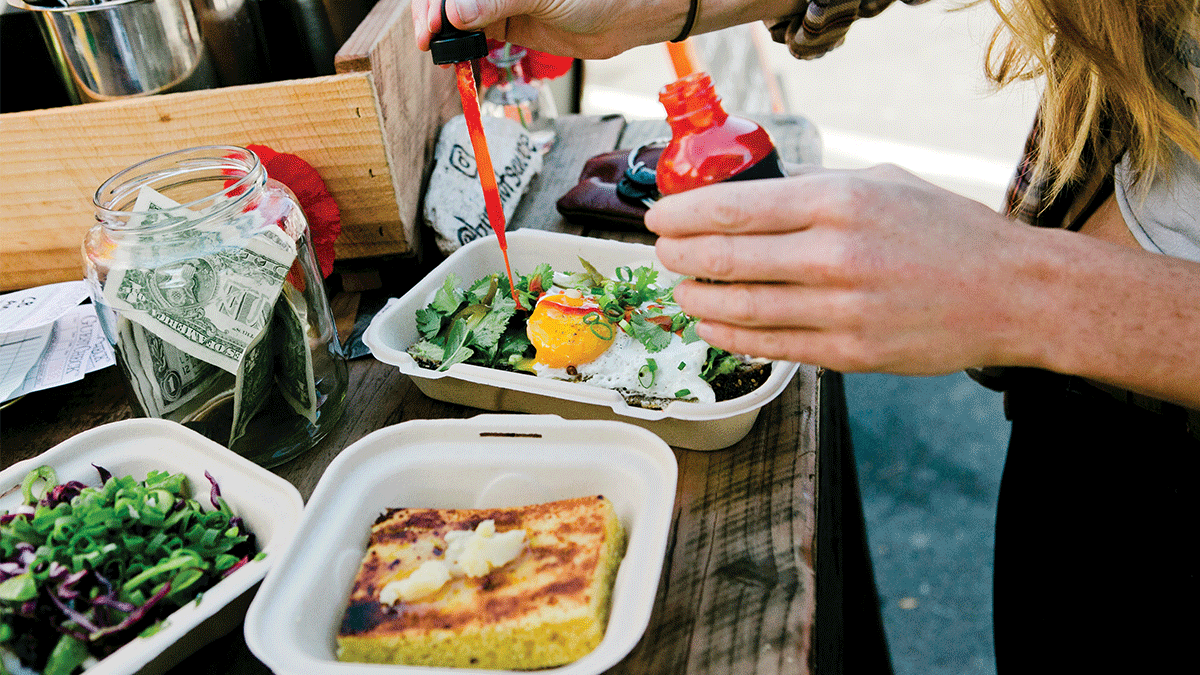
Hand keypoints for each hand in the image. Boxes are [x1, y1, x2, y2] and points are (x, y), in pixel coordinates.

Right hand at [412, 0, 686, 57]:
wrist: (628, 14)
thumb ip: (497, 3)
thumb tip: (456, 14)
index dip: (433, 2)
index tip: (430, 25)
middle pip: (448, 0)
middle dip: (433, 18)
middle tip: (432, 43)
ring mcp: (500, 1)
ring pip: (457, 17)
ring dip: (446, 36)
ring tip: (443, 54)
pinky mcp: (509, 23)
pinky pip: (475, 35)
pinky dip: (464, 48)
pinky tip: (459, 59)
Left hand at [645, 164, 1043, 373]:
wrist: (1012, 293)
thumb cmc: (946, 231)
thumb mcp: (882, 181)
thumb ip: (814, 185)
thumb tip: (750, 189)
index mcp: (839, 201)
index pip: (732, 207)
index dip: (681, 215)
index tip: (658, 218)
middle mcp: (834, 254)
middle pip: (724, 258)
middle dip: (679, 256)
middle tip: (662, 253)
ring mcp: (840, 310)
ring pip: (738, 308)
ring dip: (696, 298)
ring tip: (682, 289)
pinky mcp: (849, 354)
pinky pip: (768, 346)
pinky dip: (728, 334)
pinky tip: (711, 323)